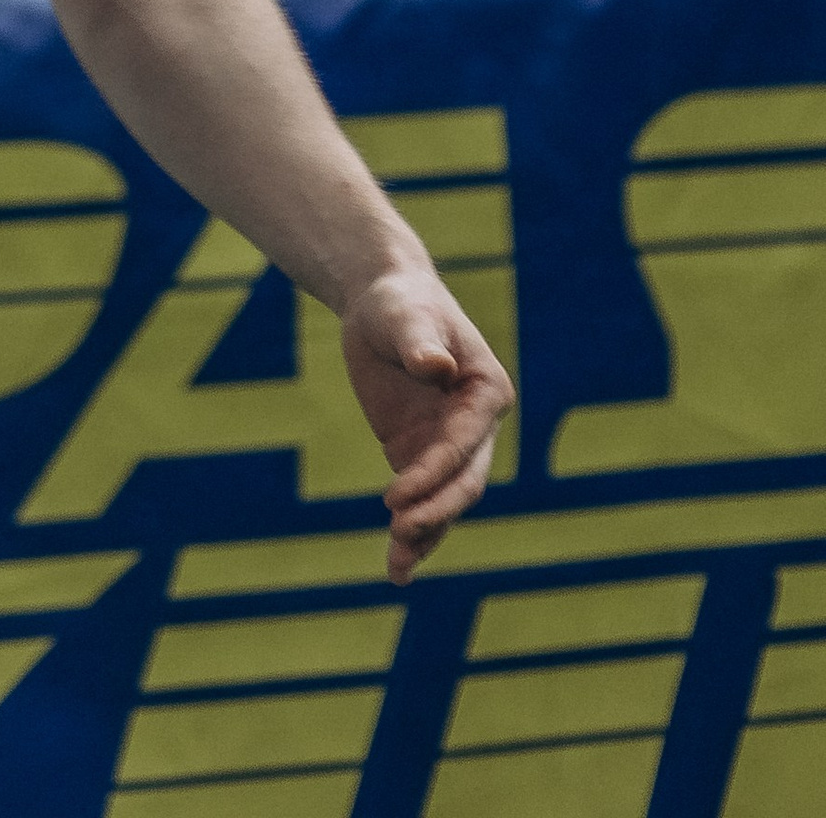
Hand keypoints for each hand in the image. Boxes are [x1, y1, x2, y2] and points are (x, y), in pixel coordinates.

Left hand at [339, 265, 515, 582]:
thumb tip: (435, 367)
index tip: (397, 495)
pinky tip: (397, 568)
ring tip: (397, 567)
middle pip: (464, 480)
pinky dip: (411, 533)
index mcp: (488, 391)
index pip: (465, 442)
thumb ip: (421, 342)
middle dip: (436, 510)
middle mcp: (477, 426)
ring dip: (425, 534)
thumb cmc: (402, 301)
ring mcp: (449, 445)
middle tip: (400, 532)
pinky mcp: (419, 454)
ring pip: (445, 500)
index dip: (434, 472)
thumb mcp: (406, 315)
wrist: (382, 302)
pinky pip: (421, 500)